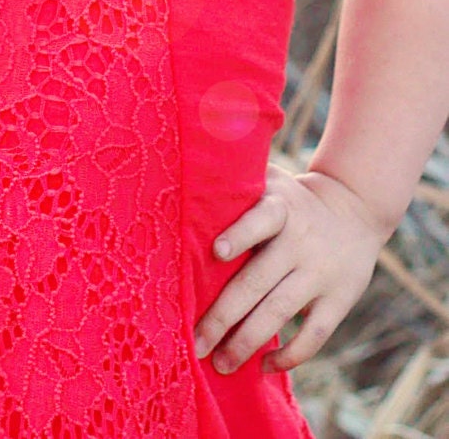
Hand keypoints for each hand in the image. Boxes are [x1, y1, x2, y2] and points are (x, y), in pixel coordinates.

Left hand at [193, 163, 384, 374]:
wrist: (355, 208)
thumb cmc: (291, 198)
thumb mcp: (270, 179)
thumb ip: (236, 180)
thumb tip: (187, 176)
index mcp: (280, 208)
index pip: (260, 219)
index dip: (240, 234)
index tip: (217, 252)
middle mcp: (300, 241)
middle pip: (258, 281)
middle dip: (224, 315)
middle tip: (197, 342)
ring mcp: (320, 273)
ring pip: (280, 312)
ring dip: (248, 342)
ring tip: (221, 365)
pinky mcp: (339, 300)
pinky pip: (314, 335)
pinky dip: (290, 355)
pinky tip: (264, 366)